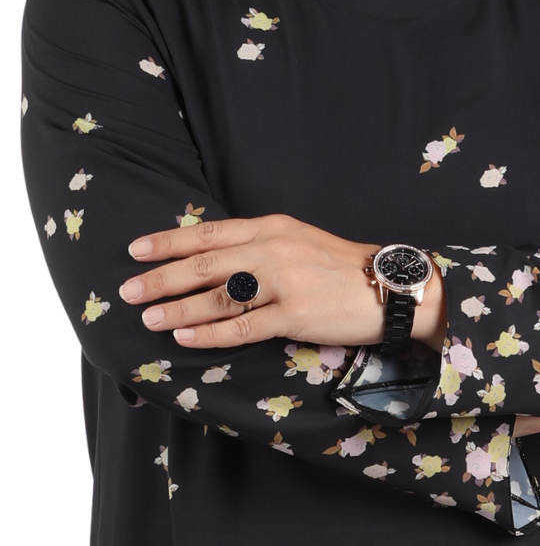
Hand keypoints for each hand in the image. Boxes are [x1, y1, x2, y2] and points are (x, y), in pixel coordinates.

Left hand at [119, 213, 391, 348]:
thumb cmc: (339, 265)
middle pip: (205, 264)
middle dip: (161, 277)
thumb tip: (213, 257)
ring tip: (148, 319)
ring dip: (178, 309)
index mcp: (271, 226)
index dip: (170, 241)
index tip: (136, 250)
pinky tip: (186, 337)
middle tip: (127, 290)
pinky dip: (210, 333)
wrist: (388, 286)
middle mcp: (273, 249)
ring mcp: (283, 282)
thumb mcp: (297, 239)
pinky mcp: (294, 315)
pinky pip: (243, 327)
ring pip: (218, 297)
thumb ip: (258, 244)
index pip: (210, 233)